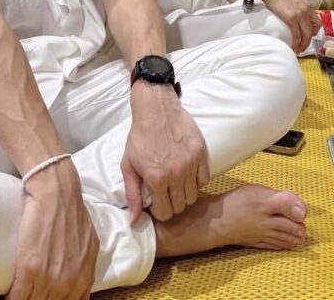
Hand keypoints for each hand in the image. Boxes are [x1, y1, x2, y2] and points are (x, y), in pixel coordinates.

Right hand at [7, 161, 99, 299]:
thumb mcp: (90, 244)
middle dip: (39, 299)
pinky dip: (11, 298)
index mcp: (83, 278)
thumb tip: (82, 286)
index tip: (45, 297)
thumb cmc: (72, 213)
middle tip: (32, 291)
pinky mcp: (29, 269)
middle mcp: (67, 282)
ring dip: (25, 298)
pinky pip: (17, 298)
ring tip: (20, 291)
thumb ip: (85, 269)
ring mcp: (48, 277)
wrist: (56, 192)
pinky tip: (8, 295)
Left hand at [122, 82, 209, 223]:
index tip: (156, 202)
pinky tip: (188, 175)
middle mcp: (176, 173)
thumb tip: (134, 222)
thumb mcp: (129, 165)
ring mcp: (191, 163)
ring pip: (193, 195)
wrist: (156, 110)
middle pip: (180, 206)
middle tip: (166, 193)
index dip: (159, 211)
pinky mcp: (201, 153)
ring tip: (176, 184)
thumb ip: (132, 195)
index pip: (165, 213)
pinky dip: (197, 182)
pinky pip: (204, 180)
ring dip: (184, 194)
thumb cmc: (140, 137)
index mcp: (156, 178)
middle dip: (172, 204)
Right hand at [258, 0, 321, 52]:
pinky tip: (293, 46)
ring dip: (303, 45)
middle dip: (309, 41)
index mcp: (307, 6)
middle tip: (302, 46)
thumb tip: (295, 16)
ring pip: (307, 35)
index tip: (307, 36)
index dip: (314, 32)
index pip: (317, 22)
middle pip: (313, 30)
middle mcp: (306, 10)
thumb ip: (297, 7)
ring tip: (298, 50)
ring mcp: (300, 14)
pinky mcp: (291, 18)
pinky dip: (296, 43)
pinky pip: (297, 35)